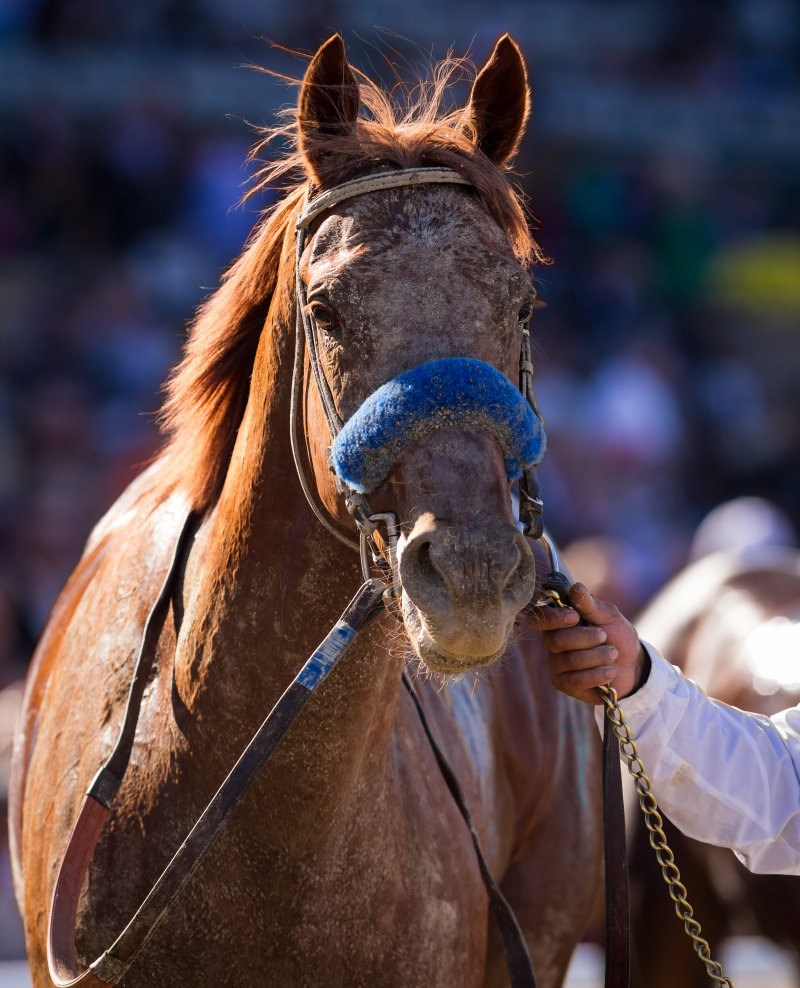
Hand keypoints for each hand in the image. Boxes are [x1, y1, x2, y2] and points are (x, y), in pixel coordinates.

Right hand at [525, 582, 648, 704]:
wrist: (633, 666)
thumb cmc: (617, 636)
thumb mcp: (609, 616)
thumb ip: (590, 604)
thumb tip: (575, 586)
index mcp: (558, 622)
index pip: (540, 618)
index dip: (554, 618)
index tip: (575, 616)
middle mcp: (552, 643)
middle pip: (557, 641)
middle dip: (586, 638)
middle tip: (604, 636)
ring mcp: (556, 665)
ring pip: (570, 660)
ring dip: (598, 656)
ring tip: (612, 654)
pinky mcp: (564, 684)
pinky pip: (576, 680)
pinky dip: (598, 674)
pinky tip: (610, 672)